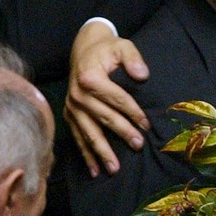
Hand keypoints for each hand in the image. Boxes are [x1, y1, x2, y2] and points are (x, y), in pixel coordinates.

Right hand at [64, 21, 150, 176]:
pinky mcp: (69, 115)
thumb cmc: (107, 50)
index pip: (116, 98)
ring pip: (89, 132)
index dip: (133, 112)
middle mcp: (77, 95)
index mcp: (90, 77)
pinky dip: (86, 154)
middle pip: (104, 117)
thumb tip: (142, 75)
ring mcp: (71, 107)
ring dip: (102, 152)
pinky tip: (95, 170)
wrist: (83, 50)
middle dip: (122, 133)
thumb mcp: (122, 46)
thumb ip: (133, 58)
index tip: (147, 125)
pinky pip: (78, 137)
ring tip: (114, 168)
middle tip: (138, 145)